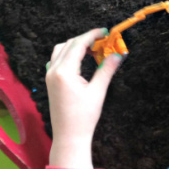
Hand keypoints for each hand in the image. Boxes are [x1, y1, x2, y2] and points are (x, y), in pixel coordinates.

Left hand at [46, 28, 123, 168]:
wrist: (69, 137)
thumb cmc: (83, 117)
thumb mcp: (98, 92)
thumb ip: (107, 70)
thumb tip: (119, 54)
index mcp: (64, 71)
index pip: (78, 44)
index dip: (92, 35)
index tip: (105, 31)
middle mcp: (53, 70)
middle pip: (69, 44)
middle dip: (86, 39)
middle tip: (103, 41)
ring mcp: (49, 75)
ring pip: (61, 50)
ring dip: (76, 45)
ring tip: (93, 49)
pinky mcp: (50, 81)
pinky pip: (57, 59)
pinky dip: (69, 54)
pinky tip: (81, 60)